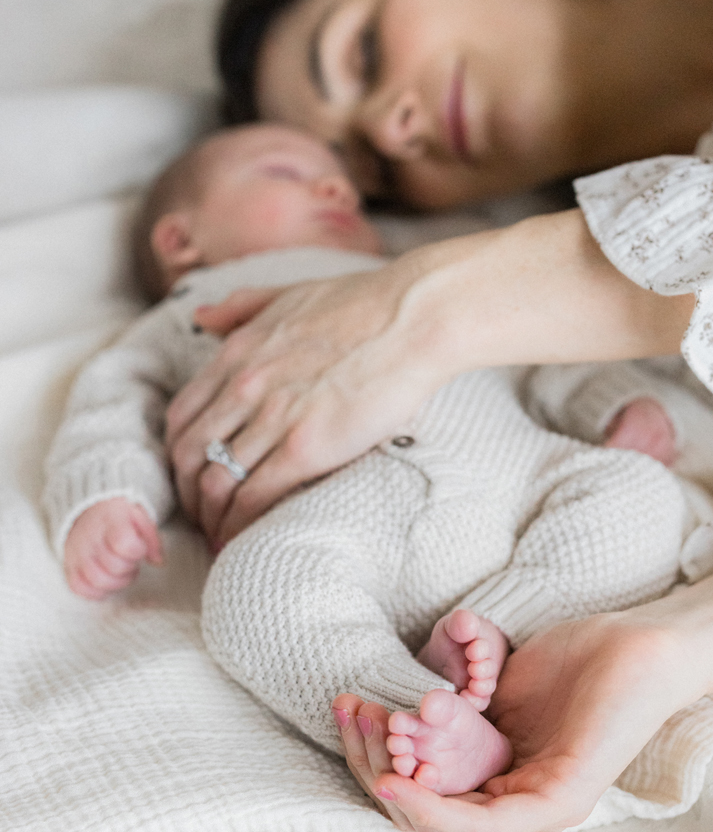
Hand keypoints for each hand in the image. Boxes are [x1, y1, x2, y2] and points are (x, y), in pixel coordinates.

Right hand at [64, 498, 162, 598]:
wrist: (86, 510)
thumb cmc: (117, 517)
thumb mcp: (139, 517)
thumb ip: (152, 539)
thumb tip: (158, 562)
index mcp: (110, 520)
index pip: (124, 542)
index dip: (137, 550)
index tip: (138, 547)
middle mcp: (90, 537)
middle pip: (115, 566)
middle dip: (130, 567)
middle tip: (130, 560)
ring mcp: (77, 553)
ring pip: (99, 581)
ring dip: (117, 582)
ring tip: (119, 570)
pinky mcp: (69, 566)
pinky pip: (79, 588)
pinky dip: (97, 591)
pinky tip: (106, 580)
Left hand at [166, 251, 453, 543]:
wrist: (414, 319)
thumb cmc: (365, 304)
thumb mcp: (289, 293)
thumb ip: (242, 307)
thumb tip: (202, 319)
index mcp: (238, 352)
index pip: (181, 417)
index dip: (179, 456)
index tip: (193, 476)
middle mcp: (244, 386)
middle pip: (189, 455)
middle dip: (189, 493)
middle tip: (204, 515)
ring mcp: (273, 418)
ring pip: (216, 481)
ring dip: (213, 516)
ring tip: (223, 535)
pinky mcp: (305, 448)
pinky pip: (254, 496)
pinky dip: (241, 524)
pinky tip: (246, 538)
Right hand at [331, 552, 712, 831]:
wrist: (639, 643)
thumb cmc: (578, 660)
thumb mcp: (499, 687)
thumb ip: (456, 711)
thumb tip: (402, 706)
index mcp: (504, 782)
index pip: (426, 791)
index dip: (378, 757)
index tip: (349, 712)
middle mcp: (520, 807)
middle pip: (427, 813)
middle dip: (376, 767)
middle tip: (350, 717)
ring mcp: (543, 809)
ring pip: (450, 826)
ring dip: (398, 789)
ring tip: (368, 747)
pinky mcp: (563, 800)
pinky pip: (489, 823)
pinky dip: (436, 809)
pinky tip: (401, 782)